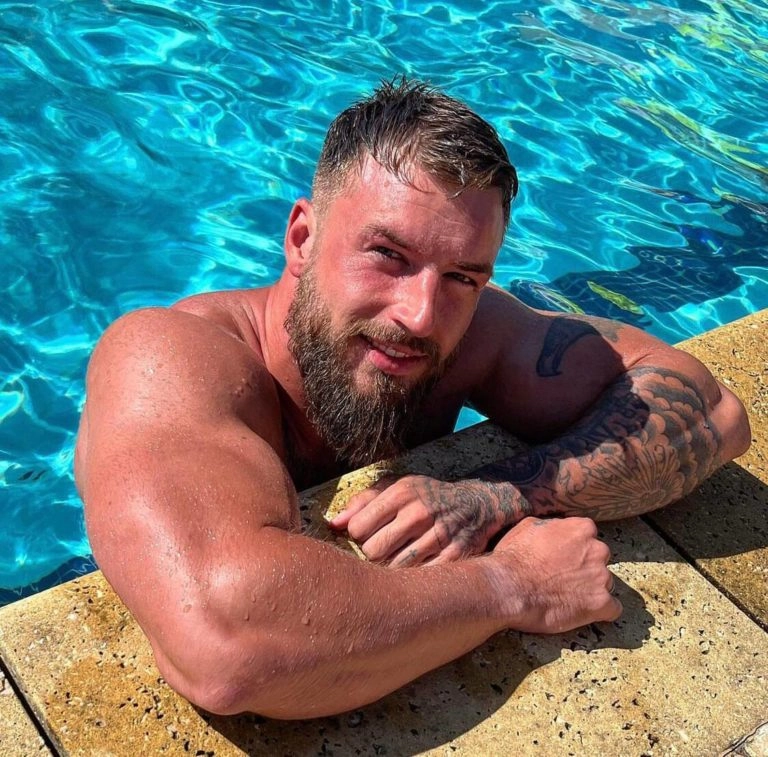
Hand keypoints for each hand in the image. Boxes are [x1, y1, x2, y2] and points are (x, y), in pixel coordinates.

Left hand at [329, 474, 518, 565]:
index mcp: (401, 493)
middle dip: (370, 554)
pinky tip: (413, 570)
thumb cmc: (427, 497)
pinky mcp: (453, 557)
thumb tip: (333, 523)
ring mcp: (438, 536)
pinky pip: (419, 580)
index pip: (358, 527)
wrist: (477, 505)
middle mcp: (419, 513)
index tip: (366, 534)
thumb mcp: (397, 488)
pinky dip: (412, 580)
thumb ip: (362, 502)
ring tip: (395, 559)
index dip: (356, 535)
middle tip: (380, 550)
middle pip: (372, 552)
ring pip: (393, 569)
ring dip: (389, 570)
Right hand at [488, 516, 621, 633]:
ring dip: (591, 589)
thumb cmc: (514, 557)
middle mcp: (597, 550)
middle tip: (563, 578)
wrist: (508, 588)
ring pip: (605, 583)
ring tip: (567, 598)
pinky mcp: (601, 603)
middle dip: (585, 567)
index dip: (574, 547)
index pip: (587, 534)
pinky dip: (601, 611)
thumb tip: (557, 528)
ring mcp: (601, 577)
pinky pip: (612, 609)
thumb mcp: (528, 527)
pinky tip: (583, 612)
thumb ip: (552, 526)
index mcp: (581, 529)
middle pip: (599, 558)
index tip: (563, 557)